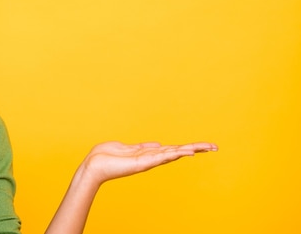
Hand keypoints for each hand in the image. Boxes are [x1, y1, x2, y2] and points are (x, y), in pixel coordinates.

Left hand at [81, 141, 217, 185]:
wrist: (93, 166)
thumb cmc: (106, 157)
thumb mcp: (128, 148)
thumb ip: (143, 147)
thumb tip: (157, 145)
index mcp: (148, 154)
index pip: (173, 149)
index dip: (188, 147)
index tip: (204, 146)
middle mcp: (151, 158)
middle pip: (178, 151)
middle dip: (196, 148)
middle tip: (215, 147)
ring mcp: (148, 161)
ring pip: (173, 154)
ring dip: (190, 149)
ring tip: (207, 147)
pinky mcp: (142, 163)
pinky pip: (161, 157)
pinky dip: (175, 154)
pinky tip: (186, 152)